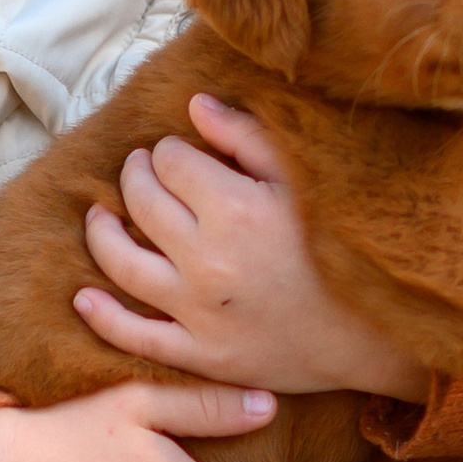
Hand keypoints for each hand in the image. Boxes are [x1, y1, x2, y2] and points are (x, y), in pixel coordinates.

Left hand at [74, 95, 429, 399]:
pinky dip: (102, 315)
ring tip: (101, 216)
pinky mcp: (200, 355)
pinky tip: (84, 295)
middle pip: (142, 203)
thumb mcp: (306, 182)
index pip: (171, 162)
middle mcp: (206, 260)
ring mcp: (198, 312)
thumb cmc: (345, 248)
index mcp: (234, 209)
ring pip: (122, 263)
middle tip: (142, 170)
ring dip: (102, 233)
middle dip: (136, 176)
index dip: (171, 151)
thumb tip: (194, 106)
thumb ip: (247, 138)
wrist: (377, 335)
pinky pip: (134, 337)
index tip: (182, 154)